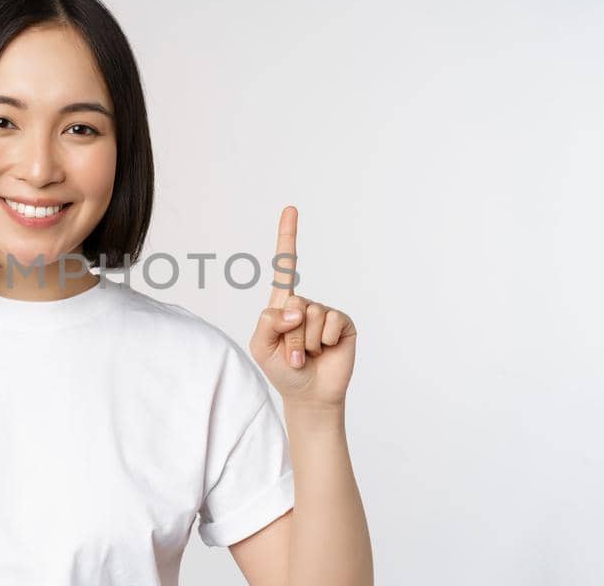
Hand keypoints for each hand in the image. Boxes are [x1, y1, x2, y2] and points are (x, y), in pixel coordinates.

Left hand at [248, 206, 357, 407]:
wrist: (309, 394)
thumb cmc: (281, 369)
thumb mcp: (260, 347)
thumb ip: (267, 322)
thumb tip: (296, 308)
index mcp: (282, 304)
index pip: (285, 265)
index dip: (288, 236)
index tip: (291, 209)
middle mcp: (305, 304)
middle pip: (294, 305)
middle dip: (291, 336)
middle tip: (293, 355)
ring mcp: (325, 313)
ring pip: (312, 317)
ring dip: (306, 343)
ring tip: (308, 355)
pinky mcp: (343, 323)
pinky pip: (331, 324)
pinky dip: (325, 342)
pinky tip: (326, 351)